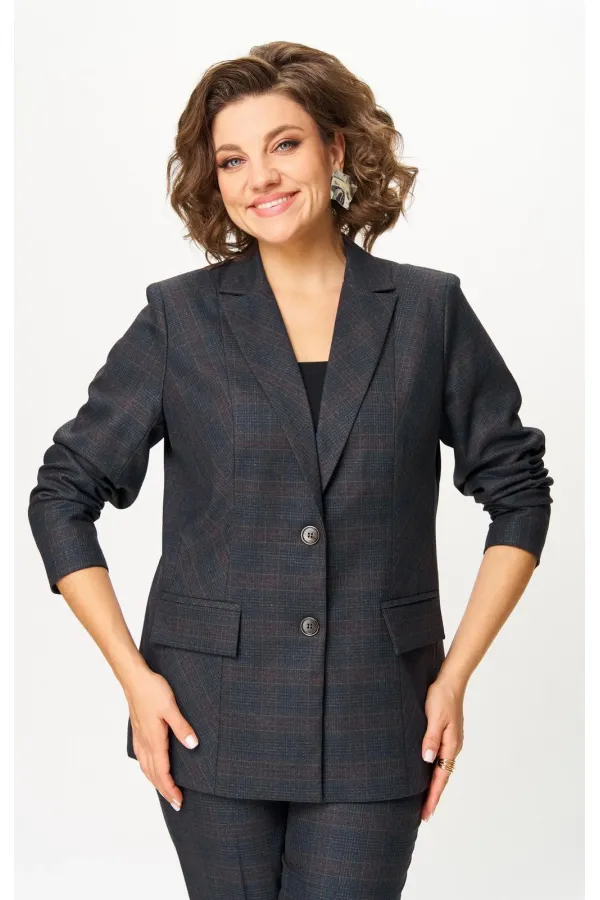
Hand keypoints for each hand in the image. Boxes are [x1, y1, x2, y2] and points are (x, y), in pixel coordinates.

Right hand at [124, 667, 198, 810]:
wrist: (134, 679)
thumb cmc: (153, 691)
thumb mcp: (171, 708)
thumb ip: (182, 727)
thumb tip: (193, 746)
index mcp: (154, 740)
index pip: (162, 772)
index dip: (170, 789)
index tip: (179, 801)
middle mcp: (145, 743)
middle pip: (153, 775)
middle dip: (164, 790)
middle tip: (176, 804)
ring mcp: (139, 738)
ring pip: (146, 768)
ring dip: (156, 782)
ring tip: (165, 791)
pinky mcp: (138, 732)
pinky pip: (142, 758)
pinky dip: (148, 770)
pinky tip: (152, 768)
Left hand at [420, 675, 464, 821]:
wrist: (451, 682)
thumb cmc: (441, 698)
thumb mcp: (434, 717)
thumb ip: (431, 738)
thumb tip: (428, 760)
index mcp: (450, 746)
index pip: (440, 778)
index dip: (432, 796)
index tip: (426, 813)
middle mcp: (452, 747)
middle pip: (442, 778)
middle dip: (433, 796)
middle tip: (423, 815)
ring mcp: (451, 743)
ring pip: (441, 770)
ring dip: (433, 785)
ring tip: (424, 800)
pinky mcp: (447, 736)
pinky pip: (440, 760)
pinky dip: (434, 772)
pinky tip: (427, 774)